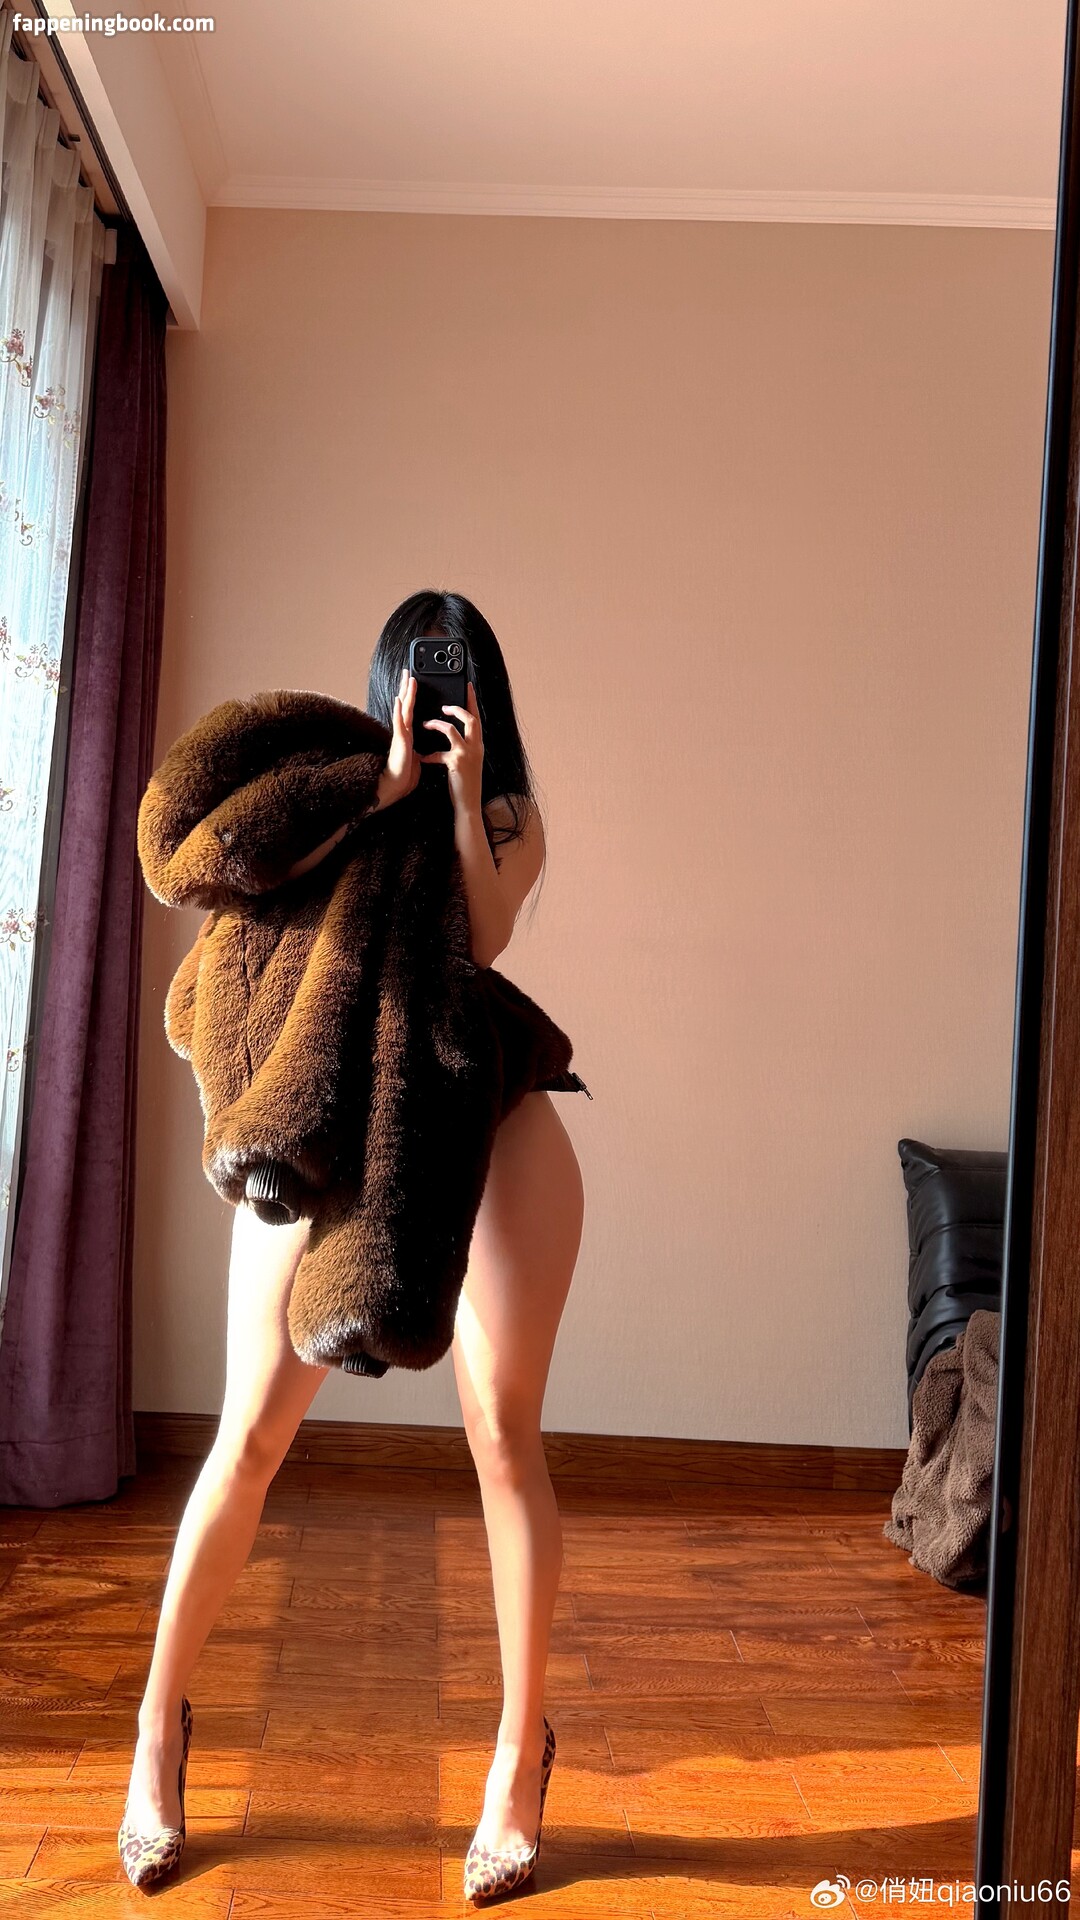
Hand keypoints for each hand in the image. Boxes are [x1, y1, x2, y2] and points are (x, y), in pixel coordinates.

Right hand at [374, 668, 422, 810]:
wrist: (397, 785)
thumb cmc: (405, 772)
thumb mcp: (415, 754)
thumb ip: (417, 746)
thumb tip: (421, 745)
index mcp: (408, 732)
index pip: (411, 708)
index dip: (412, 694)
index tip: (413, 680)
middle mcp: (404, 730)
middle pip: (406, 704)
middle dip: (407, 687)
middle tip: (408, 670)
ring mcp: (401, 734)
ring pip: (403, 709)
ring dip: (405, 693)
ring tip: (407, 679)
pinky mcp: (400, 741)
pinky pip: (399, 724)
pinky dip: (398, 711)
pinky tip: (398, 700)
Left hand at [418, 679, 483, 815]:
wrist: (468, 804)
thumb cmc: (466, 784)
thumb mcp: (470, 761)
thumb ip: (465, 747)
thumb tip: (457, 735)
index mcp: (478, 745)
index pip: (477, 718)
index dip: (473, 701)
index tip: (468, 687)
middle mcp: (476, 747)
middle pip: (470, 719)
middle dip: (456, 708)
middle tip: (444, 705)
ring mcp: (466, 754)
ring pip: (451, 730)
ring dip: (437, 725)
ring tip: (426, 725)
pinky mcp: (455, 763)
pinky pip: (438, 753)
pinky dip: (428, 755)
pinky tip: (422, 758)